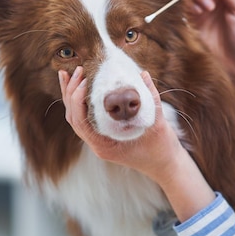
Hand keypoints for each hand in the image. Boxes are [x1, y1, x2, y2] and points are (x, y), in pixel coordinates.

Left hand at [58, 67, 184, 182]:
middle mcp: (97, 144)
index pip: (80, 121)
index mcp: (104, 145)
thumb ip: (150, 97)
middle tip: (76, 70)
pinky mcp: (103, 136)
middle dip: (70, 92)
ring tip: (69, 75)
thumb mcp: (158, 122)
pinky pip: (86, 118)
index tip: (85, 80)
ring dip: (71, 96)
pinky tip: (80, 88)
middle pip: (73, 117)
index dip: (77, 98)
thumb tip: (142, 74)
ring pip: (76, 118)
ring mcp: (99, 141)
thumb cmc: (161, 147)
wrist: (165, 165)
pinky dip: (80, 103)